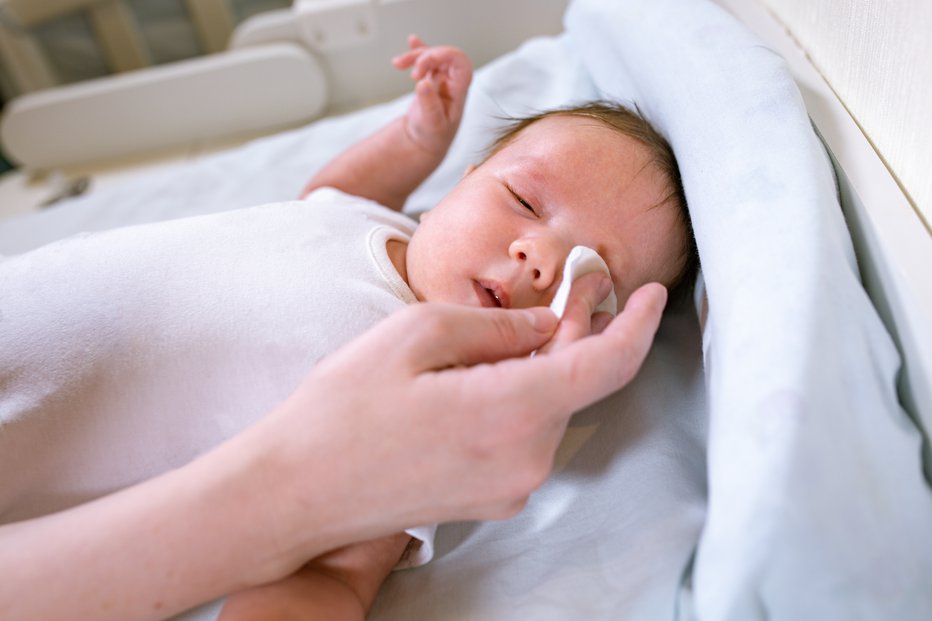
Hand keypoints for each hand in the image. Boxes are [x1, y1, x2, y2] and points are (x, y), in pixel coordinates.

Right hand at [261, 280, 666, 562]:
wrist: (296, 492)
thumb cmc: (343, 410)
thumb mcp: (416, 335)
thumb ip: (495, 325)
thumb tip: (544, 323)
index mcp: (511, 413)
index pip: (606, 365)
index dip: (638, 323)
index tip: (653, 292)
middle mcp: (525, 460)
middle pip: (578, 383)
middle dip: (583, 331)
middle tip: (577, 283)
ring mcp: (510, 486)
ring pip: (552, 407)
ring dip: (550, 362)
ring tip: (525, 321)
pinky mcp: (492, 496)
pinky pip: (528, 433)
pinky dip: (527, 394)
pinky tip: (497, 367)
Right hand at [392, 35, 472, 154]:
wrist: (424, 143)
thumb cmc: (432, 137)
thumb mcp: (431, 125)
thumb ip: (429, 105)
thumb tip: (424, 83)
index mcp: (459, 91)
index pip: (461, 63)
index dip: (444, 55)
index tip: (423, 64)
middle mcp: (452, 82)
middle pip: (444, 56)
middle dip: (426, 57)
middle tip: (411, 74)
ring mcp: (442, 80)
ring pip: (432, 57)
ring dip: (415, 56)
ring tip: (397, 64)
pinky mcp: (431, 80)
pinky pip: (427, 61)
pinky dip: (418, 51)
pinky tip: (412, 40)